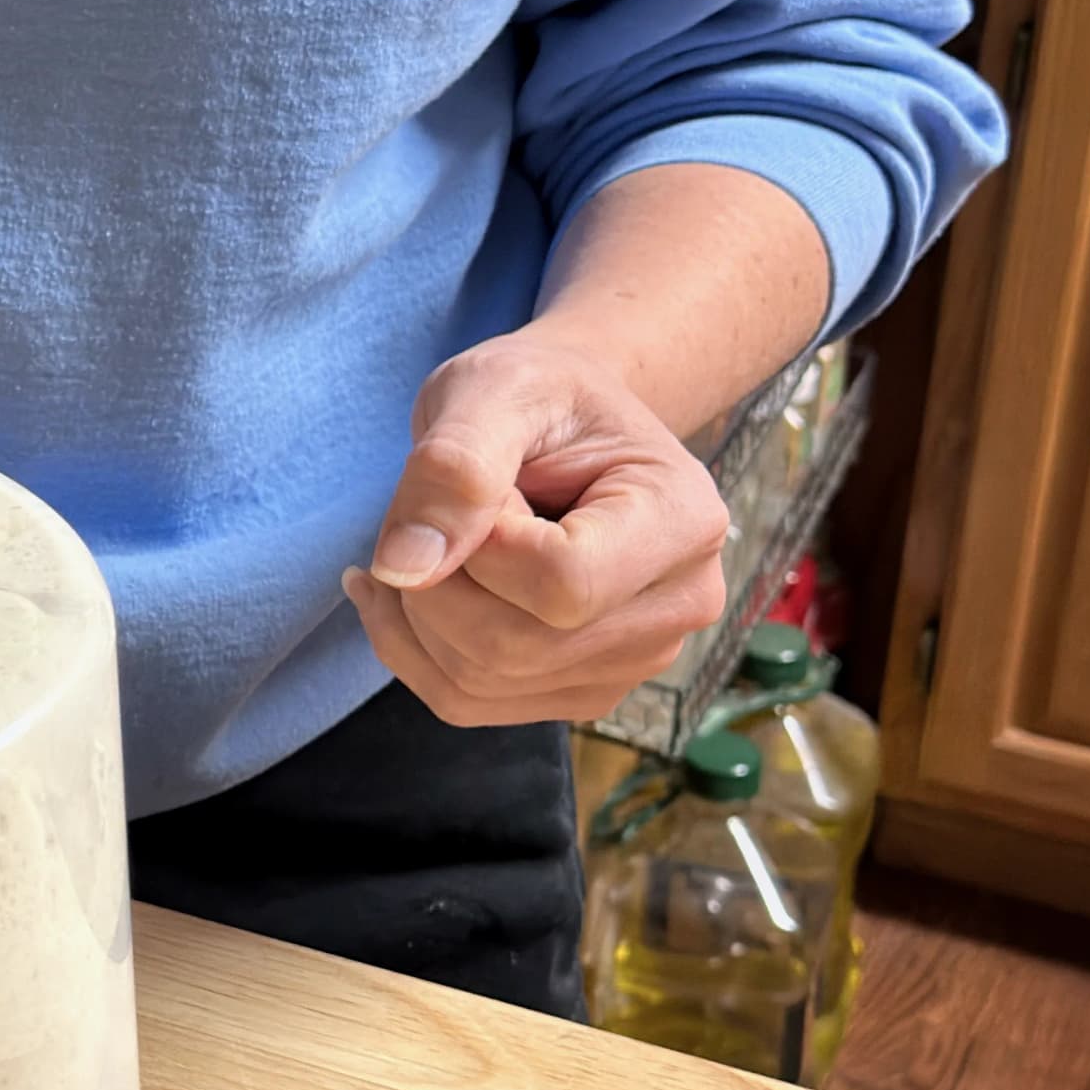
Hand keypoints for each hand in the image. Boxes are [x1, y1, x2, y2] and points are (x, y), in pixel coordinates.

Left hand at [345, 327, 732, 729]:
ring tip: (426, 537)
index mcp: (684, 520)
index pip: (563, 583)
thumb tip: (405, 569)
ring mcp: (633, 661)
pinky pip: (466, 700)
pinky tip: (405, 584)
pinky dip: (410, 646)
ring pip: (478, 682)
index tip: (475, 486)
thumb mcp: (492, 390)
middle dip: (436, 580)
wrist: (563, 424)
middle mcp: (678, 606)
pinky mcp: (580, 689)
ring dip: (414, 612)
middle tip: (439, 509)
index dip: (481, 544)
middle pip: (515, 646)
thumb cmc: (538, 394)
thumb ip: (454, 467)